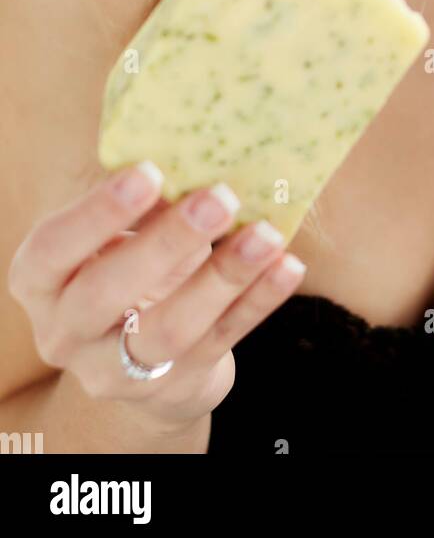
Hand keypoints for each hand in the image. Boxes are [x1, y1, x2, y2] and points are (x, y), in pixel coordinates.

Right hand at [8, 164, 306, 430]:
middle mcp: (67, 332)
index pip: (52, 249)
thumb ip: (144, 203)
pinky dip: (257, 301)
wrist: (141, 356)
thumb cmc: (129, 266)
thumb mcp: (120, 236)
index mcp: (43, 281)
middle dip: (165, 244)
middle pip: (104, 295)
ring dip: (223, 277)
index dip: (96, 212)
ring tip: (267, 234)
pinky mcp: (174, 386)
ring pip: (169, 330)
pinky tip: (286, 266)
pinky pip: (220, 341)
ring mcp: (117, 370)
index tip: (150, 170)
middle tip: (218, 199)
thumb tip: (195, 152)